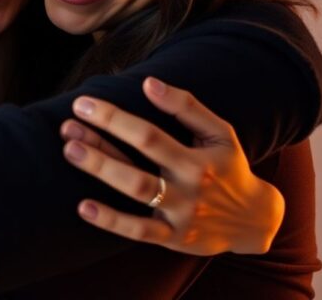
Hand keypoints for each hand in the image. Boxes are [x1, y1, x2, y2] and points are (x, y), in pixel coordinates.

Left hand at [60, 77, 284, 255]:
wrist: (254, 219)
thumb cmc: (228, 167)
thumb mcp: (219, 132)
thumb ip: (187, 106)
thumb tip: (148, 82)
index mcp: (197, 158)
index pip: (149, 135)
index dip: (115, 118)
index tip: (83, 103)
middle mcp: (188, 186)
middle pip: (139, 163)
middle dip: (100, 144)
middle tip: (67, 127)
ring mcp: (180, 214)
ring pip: (136, 192)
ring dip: (102, 171)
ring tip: (71, 151)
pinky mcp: (173, 238)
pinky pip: (139, 232)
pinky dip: (111, 222)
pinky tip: (83, 207)